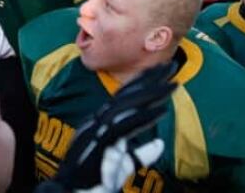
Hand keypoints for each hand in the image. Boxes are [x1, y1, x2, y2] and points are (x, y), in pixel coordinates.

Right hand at [53, 62, 176, 191]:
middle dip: (151, 78)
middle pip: (127, 94)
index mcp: (99, 122)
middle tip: (171, 65)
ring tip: (174, 83)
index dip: (143, 81)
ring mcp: (97, 129)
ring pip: (128, 105)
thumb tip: (160, 144)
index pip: (123, 96)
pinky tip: (162, 110)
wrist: (70, 192)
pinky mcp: (100, 142)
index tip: (162, 71)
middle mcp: (97, 120)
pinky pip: (126, 126)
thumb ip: (140, 154)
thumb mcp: (121, 165)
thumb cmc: (92, 181)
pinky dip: (144, 118)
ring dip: (152, 93)